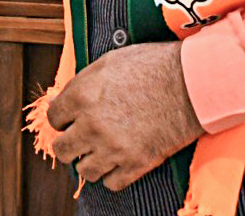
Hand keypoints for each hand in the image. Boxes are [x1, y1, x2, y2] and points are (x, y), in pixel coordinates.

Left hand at [48, 41, 203, 191]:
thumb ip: (81, 83)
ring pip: (83, 170)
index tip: (70, 118)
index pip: (53, 118)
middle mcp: (92, 125)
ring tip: (101, 148)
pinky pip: (110, 183)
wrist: (191, 83)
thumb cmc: (152, 66)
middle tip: (80, 137)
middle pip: (62, 149)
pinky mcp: (136, 164)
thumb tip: (62, 100)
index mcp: (83, 96)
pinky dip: (112, 174)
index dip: (62, 117)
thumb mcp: (109, 62)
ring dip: (89, 160)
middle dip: (69, 142)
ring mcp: (113, 148)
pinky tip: (118, 159)